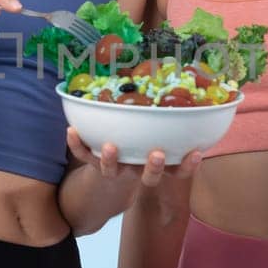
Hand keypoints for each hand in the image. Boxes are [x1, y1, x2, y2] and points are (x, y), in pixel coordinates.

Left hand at [67, 128, 203, 210]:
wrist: (111, 173)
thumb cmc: (144, 141)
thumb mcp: (160, 133)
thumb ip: (173, 119)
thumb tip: (193, 91)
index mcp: (158, 165)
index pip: (178, 171)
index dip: (188, 166)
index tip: (196, 154)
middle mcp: (138, 169)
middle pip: (149, 177)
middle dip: (154, 168)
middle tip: (158, 154)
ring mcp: (115, 169)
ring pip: (113, 171)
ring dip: (110, 160)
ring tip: (109, 146)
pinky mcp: (93, 162)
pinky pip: (83, 155)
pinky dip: (76, 144)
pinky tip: (71, 130)